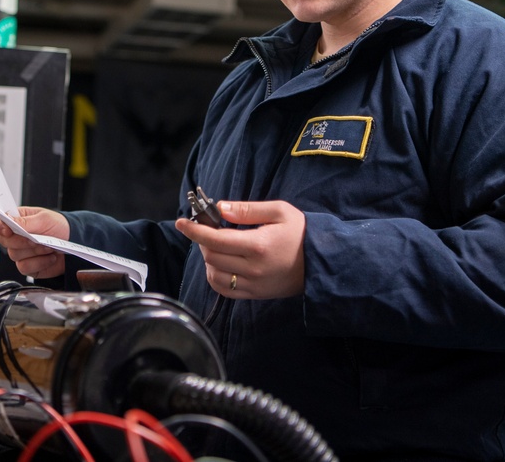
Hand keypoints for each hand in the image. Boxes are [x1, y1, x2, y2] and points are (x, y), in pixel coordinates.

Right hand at [0, 206, 68, 279]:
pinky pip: (25, 267)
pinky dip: (39, 263)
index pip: (0, 223)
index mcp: (18, 220)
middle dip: (22, 241)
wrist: (74, 243)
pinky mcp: (28, 266)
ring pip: (15, 255)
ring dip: (34, 251)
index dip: (0, 226)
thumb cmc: (60, 227)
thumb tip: (8, 220)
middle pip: (5, 241)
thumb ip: (25, 221)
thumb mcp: (45, 219)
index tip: (8, 229)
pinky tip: (50, 257)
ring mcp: (21, 252)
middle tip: (37, 238)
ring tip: (48, 246)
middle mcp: (17, 236)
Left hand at [175, 199, 305, 298]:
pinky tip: (222, 263)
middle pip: (211, 257)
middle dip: (203, 241)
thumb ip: (247, 210)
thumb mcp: (279, 211)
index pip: (215, 240)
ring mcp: (253, 285)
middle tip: (208, 229)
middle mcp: (253, 268)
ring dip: (208, 260)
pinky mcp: (255, 295)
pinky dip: (215, 276)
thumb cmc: (302, 233)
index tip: (182, 222)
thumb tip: (220, 208)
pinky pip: (224, 290)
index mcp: (258, 246)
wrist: (322, 262)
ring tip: (217, 246)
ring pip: (214, 276)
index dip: (194, 231)